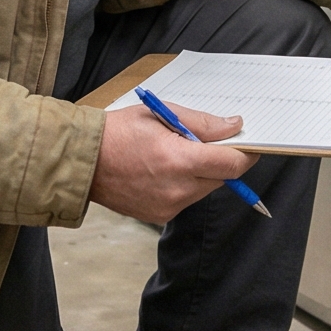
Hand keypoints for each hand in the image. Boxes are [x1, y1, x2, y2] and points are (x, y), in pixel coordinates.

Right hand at [90, 101, 258, 223]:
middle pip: (222, 178)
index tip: (248, 144)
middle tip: (204, 143)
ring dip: (202, 173)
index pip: (232, 163)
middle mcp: (177, 189)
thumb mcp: (161, 114)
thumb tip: (233, 127)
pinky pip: (186, 199)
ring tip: (174, 155)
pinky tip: (162, 171)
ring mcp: (168, 206)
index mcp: (179, 160)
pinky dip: (184, 185)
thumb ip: (202, 123)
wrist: (82, 161)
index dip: (246, 153)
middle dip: (221, 160)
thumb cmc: (118, 132)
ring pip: (205, 189)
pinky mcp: (159, 216)